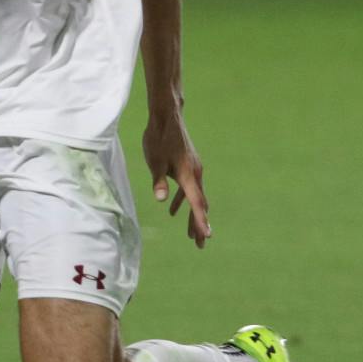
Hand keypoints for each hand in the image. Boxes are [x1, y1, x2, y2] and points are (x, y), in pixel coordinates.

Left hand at [143, 112, 209, 246]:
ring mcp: (193, 169)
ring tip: (192, 236)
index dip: (201, 220)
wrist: (167, 116)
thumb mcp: (155, 161)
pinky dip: (184, 201)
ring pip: (196, 197)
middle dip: (200, 224)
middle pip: (200, 204)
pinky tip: (174, 212)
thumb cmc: (158, 138)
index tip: (207, 236)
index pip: (196, 202)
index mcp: (188, 174)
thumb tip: (161, 199)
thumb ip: (159, 180)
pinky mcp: (188, 165)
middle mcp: (195, 173)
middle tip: (201, 245)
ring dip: (194, 215)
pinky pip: (189, 188)